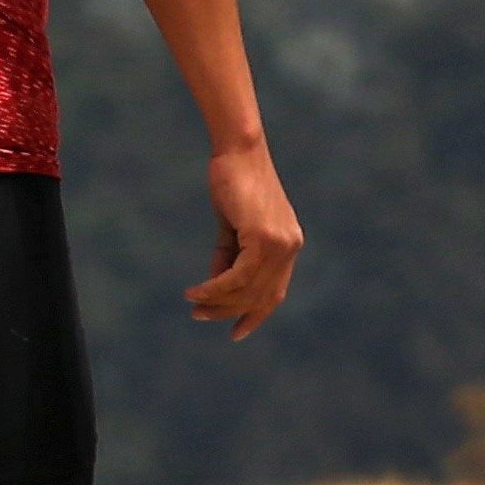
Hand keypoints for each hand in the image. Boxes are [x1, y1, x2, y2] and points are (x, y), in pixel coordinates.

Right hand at [193, 141, 301, 336]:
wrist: (238, 151)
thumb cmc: (233, 182)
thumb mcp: (231, 227)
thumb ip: (228, 257)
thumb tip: (217, 287)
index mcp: (288, 245)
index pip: (275, 292)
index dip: (256, 315)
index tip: (237, 333)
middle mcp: (290, 247)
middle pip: (260, 296)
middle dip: (228, 311)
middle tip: (199, 315)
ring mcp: (281, 244)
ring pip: (248, 290)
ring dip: (218, 301)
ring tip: (194, 304)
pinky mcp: (264, 238)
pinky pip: (238, 276)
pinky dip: (215, 287)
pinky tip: (196, 290)